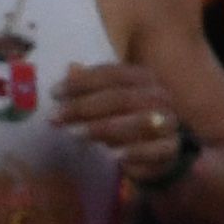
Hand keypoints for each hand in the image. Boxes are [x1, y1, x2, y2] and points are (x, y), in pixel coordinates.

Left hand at [52, 59, 197, 185]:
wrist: (159, 150)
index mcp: (144, 78)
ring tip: (75, 134)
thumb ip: (90, 86)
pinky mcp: (170, 148)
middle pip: (122, 97)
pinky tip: (111, 156)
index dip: (82, 82)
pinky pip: (154, 150)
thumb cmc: (126, 119)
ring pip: (139, 122)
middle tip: (55, 117)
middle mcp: (159, 96)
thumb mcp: (106, 100)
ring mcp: (167, 122)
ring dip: (104, 128)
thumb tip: (71, 67)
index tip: (54, 94)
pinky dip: (134, 152)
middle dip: (85, 107)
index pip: (113, 74)